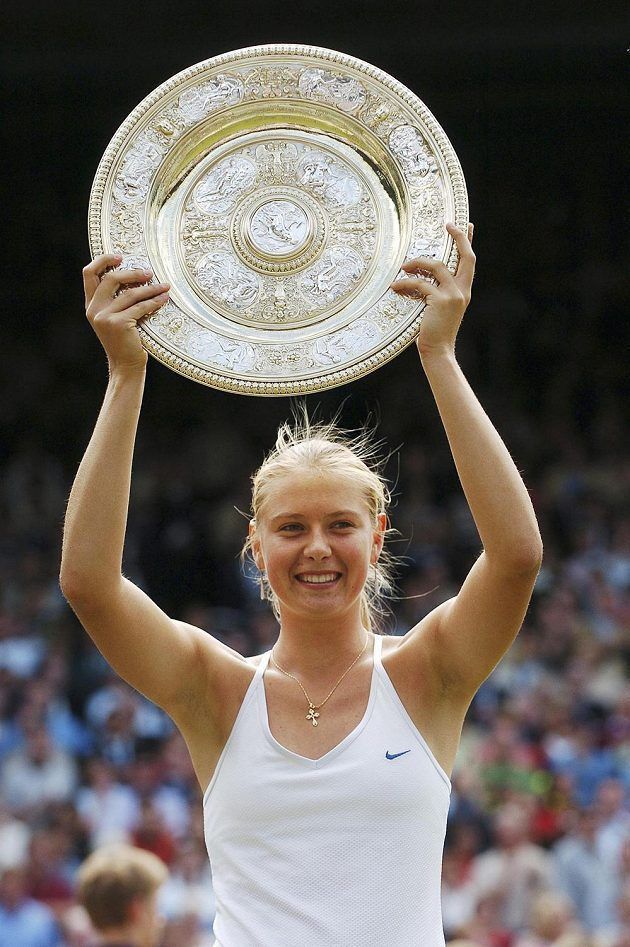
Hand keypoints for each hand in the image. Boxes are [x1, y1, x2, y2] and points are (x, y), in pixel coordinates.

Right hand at [83, 254, 169, 372]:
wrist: (125, 365)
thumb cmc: (124, 340)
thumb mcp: (113, 318)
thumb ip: (114, 299)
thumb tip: (133, 275)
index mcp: (91, 305)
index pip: (89, 274)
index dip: (103, 260)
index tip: (120, 256)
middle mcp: (94, 309)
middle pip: (110, 278)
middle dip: (132, 272)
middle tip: (148, 272)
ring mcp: (105, 317)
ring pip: (130, 293)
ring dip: (150, 288)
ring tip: (164, 286)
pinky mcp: (119, 324)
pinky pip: (141, 307)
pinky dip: (155, 301)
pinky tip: (164, 298)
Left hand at [389, 222, 474, 357]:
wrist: (437, 351)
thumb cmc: (434, 331)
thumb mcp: (440, 308)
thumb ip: (437, 291)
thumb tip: (421, 276)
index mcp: (464, 291)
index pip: (469, 261)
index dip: (469, 242)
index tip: (467, 225)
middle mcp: (463, 291)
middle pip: (465, 255)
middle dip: (458, 237)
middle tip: (447, 225)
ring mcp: (453, 295)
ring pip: (437, 266)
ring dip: (418, 263)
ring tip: (403, 268)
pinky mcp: (440, 301)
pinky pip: (420, 284)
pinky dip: (405, 284)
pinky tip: (395, 286)